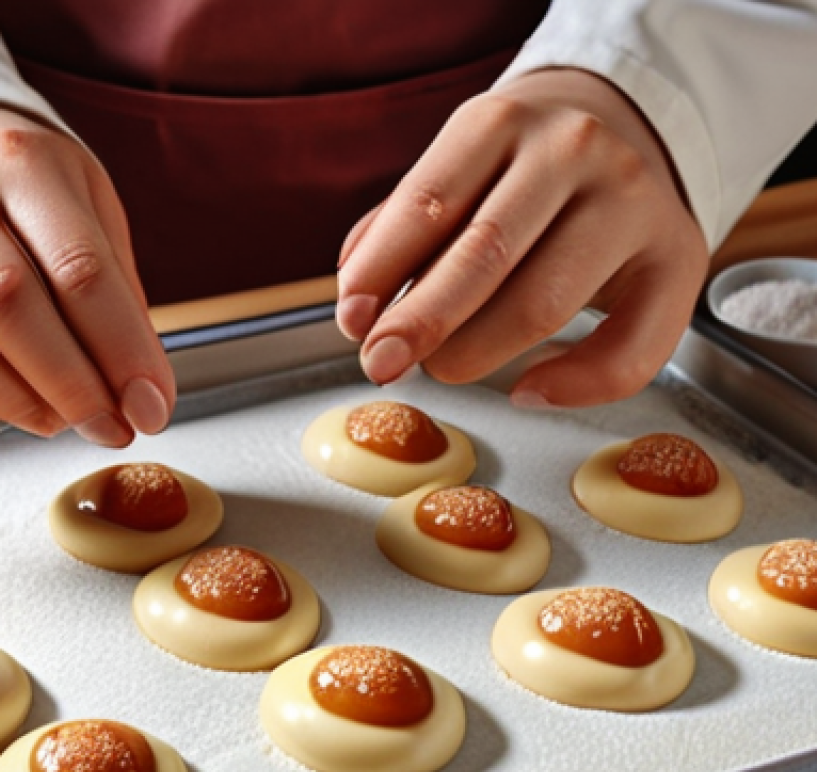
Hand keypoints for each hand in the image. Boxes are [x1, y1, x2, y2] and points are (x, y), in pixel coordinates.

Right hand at [0, 106, 173, 444]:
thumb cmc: (23, 204)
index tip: (151, 409)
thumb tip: (145, 401)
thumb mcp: (91, 218)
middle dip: (70, 387)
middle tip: (106, 426)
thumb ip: (121, 304)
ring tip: (51, 418)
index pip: (80, 271)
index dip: (123, 354)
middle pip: (5, 304)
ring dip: (8, 402)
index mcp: (20, 163)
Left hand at [336, 68, 708, 406]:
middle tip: (383, 363)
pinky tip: (526, 389)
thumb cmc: (518, 170)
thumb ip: (400, 231)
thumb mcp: (456, 171)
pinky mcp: (677, 258)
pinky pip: (626, 348)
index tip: (352, 322)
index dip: (381, 272)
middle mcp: (572, 152)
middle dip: (422, 322)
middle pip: (485, 253)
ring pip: (544, 303)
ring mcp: (632, 204)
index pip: (429, 202)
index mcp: (502, 123)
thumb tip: (358, 306)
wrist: (624, 131)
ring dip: (477, 351)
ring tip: (442, 367)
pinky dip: (570, 385)